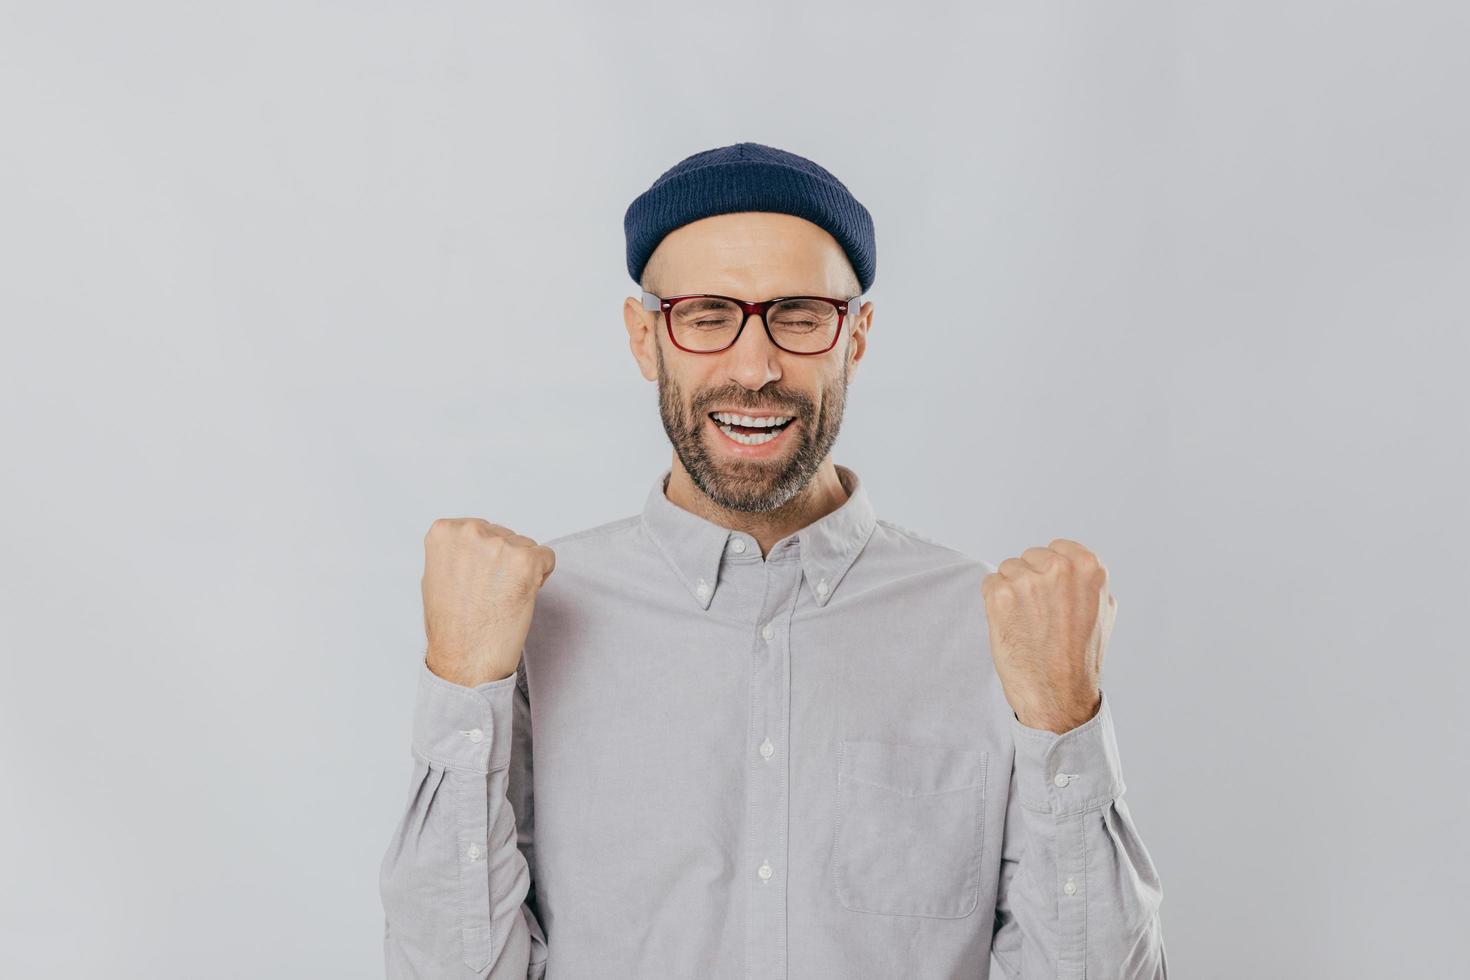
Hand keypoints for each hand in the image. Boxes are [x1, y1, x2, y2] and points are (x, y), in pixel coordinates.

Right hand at [421, 518, 556, 687]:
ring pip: (526, 547)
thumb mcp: (435, 576)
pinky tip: (520, 597)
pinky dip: (541, 577)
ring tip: (501, 599)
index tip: (477, 580)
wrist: (465, 660)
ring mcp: (499, 544)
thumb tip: (473, 545)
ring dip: (522, 571)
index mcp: (444, 531)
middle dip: (504, 562)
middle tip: (490, 594)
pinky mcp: (526, 561)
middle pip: (505, 536)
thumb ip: (456, 552)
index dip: (485, 558)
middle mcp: (470, 531)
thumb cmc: (451, 626)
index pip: (481, 529)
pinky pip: (547, 557)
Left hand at [980, 538, 1113, 733]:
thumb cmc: (1081, 659)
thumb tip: (1073, 566)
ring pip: (1008, 570)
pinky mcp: (1001, 595)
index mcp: (1089, 567)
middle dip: (1030, 580)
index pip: (1058, 548)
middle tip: (1039, 615)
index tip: (1052, 594)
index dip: (1051, 572)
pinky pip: (989, 584)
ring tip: (1027, 624)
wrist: (1058, 695)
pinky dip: (994, 604)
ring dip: (1011, 592)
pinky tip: (1011, 626)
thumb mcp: (1102, 612)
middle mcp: (1059, 568)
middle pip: (1030, 557)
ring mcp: (1028, 580)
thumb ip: (1087, 583)